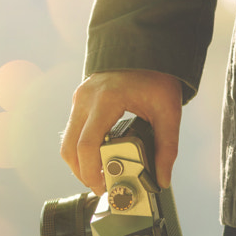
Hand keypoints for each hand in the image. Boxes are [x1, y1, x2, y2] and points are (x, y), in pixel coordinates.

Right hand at [60, 70, 182, 194]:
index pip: (87, 144)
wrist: (144, 48)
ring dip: (79, 163)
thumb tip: (162, 178)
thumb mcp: (168, 112)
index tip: (102, 187)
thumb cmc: (156, 76)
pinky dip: (80, 149)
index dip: (91, 172)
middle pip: (70, 148)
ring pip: (67, 142)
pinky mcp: (80, 101)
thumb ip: (167, 147)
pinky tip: (97, 158)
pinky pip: (72, 131)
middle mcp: (86, 99)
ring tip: (99, 176)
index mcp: (106, 100)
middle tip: (100, 187)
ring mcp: (80, 99)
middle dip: (82, 173)